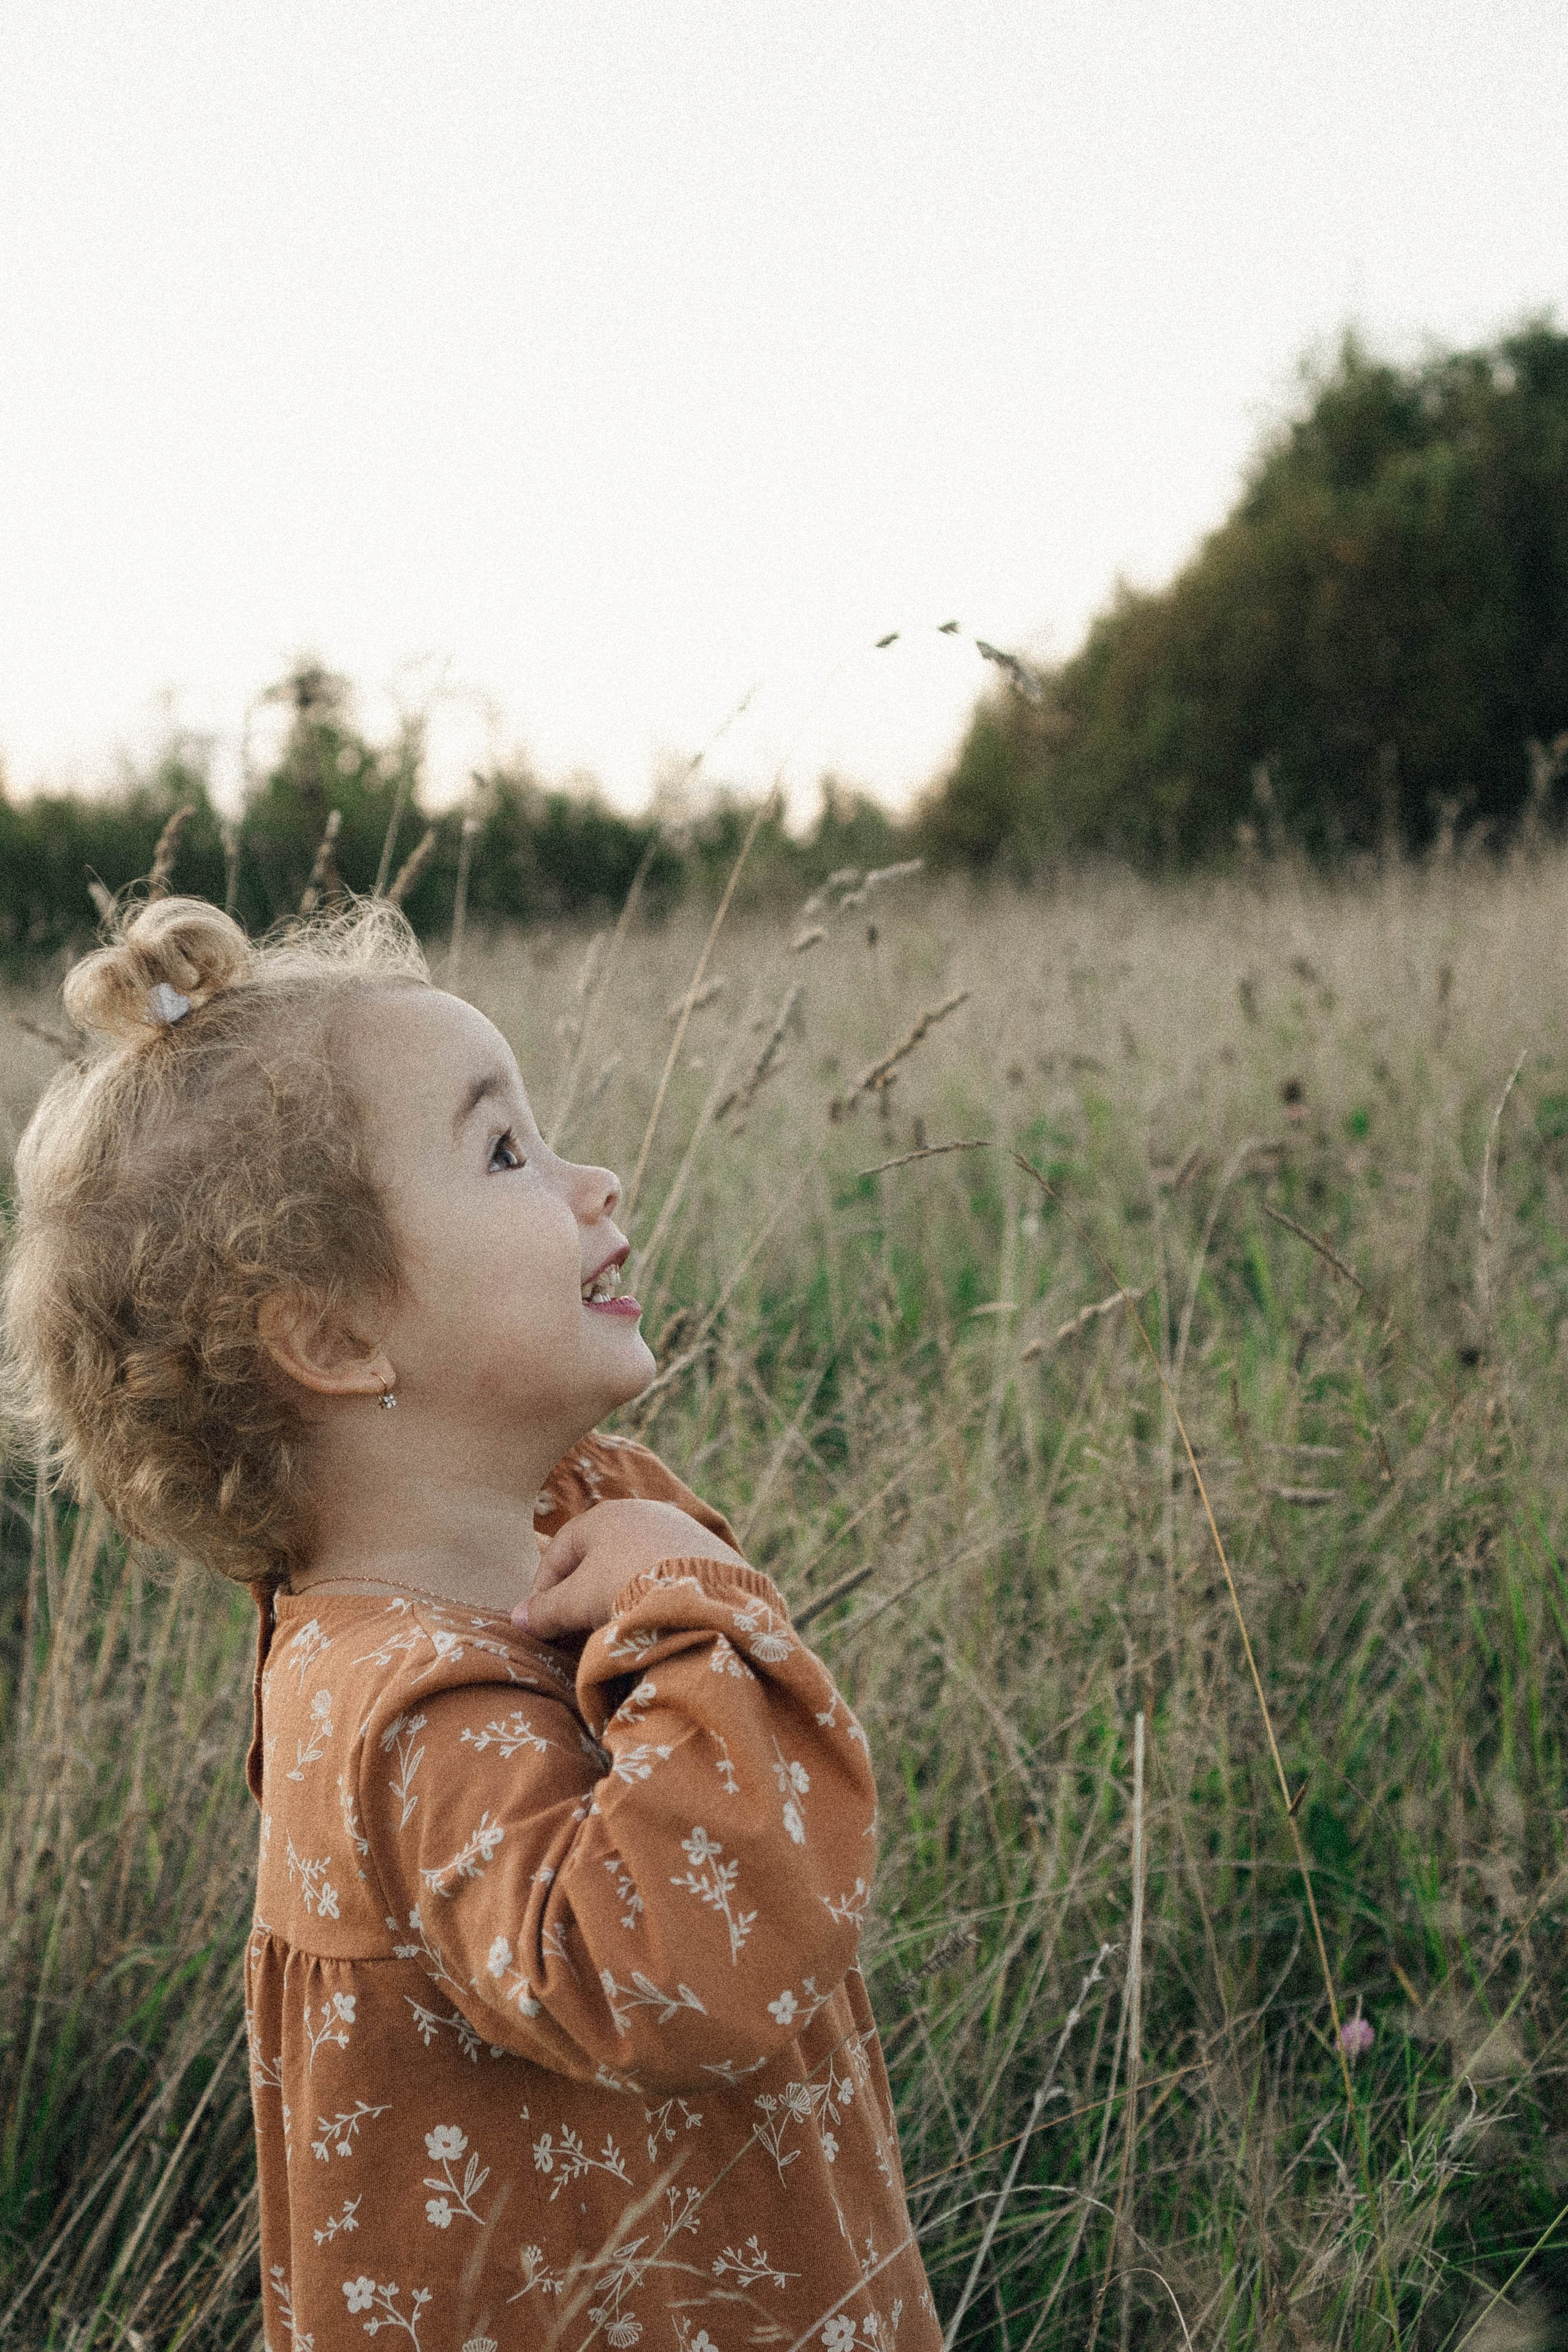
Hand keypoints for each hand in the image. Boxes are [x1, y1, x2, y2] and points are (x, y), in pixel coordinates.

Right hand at [515, 1500, 745, 1640]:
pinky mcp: (707, 1553)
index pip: (560, 1551)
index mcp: (605, 1515)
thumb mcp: (579, 1602)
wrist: (709, 1596)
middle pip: (597, 1557)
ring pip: (633, 1565)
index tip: (540, 1624)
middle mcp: (643, 1513)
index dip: (543, 1590)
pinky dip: (651, 1596)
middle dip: (582, 1595)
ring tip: (613, 1630)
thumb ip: (546, 1610)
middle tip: (575, 1632)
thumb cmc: (630, 1589)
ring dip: (617, 1596)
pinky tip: (652, 1621)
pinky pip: (666, 1574)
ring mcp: (679, 1529)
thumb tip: (519, 1618)